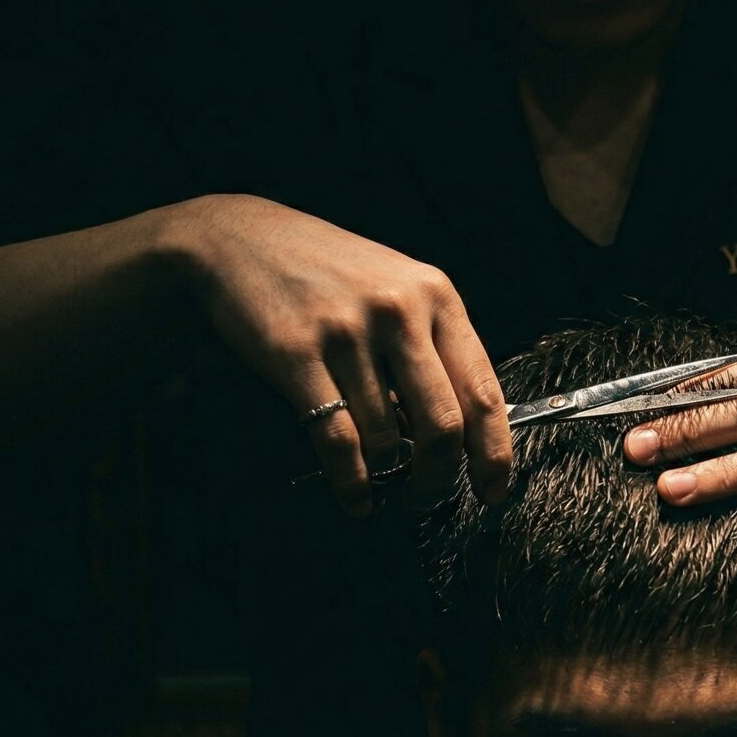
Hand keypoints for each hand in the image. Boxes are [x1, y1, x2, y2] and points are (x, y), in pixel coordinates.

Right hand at [178, 195, 511, 514]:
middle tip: (429, 496)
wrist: (243, 240)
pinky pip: (337, 439)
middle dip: (440, 477)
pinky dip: (351, 482)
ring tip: (382, 483)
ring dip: (388, 476)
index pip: (483, 391)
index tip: (492, 490)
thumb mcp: (397, 288)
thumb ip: (434, 345)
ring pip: (387, 437)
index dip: (493, 453)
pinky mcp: (296, 353)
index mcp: (436, 296)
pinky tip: (355, 496)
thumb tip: (466, 429)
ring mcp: (347, 331)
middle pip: (442, 424)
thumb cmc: (329, 273)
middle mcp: (398, 310)